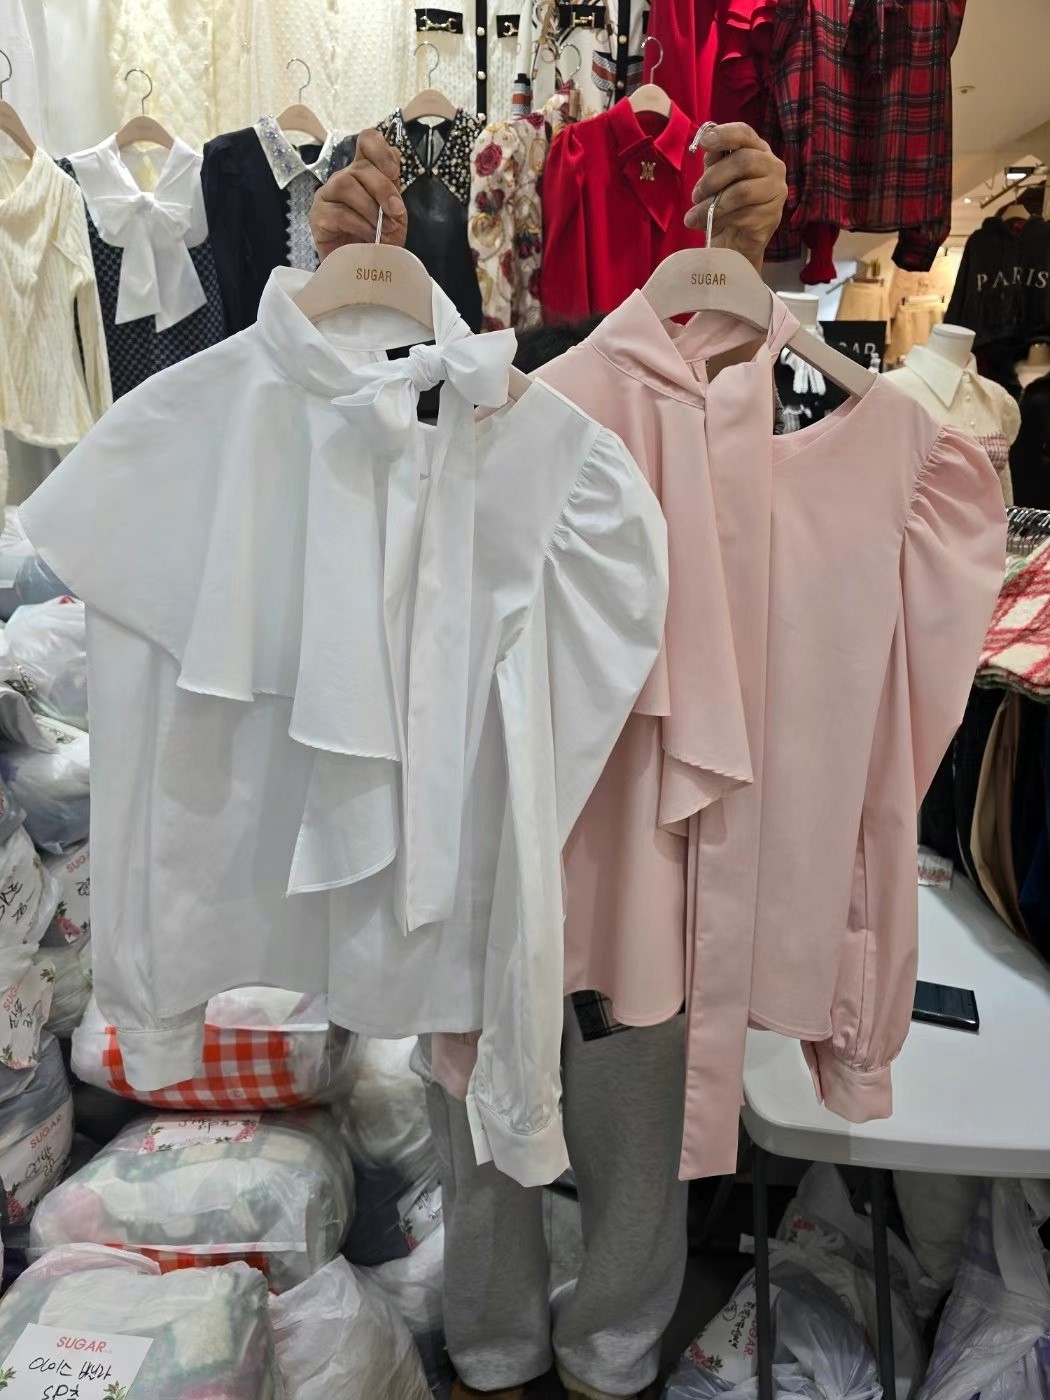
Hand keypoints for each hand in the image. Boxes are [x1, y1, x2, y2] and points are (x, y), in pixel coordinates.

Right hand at [310, 129, 407, 260]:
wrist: (366, 272)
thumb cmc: (379, 241)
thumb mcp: (395, 213)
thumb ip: (393, 187)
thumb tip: (394, 161)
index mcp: (363, 172)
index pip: (367, 141)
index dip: (381, 150)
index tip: (394, 172)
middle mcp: (343, 179)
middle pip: (360, 167)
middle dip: (383, 190)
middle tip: (396, 213)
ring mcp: (327, 196)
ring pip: (346, 185)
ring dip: (370, 208)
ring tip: (383, 229)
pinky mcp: (318, 217)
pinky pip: (338, 212)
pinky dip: (359, 225)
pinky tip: (369, 237)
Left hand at [684, 122, 786, 269]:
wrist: (736, 243)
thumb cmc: (726, 205)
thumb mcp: (716, 180)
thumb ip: (714, 161)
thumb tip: (706, 143)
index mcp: (758, 151)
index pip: (745, 134)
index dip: (725, 134)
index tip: (704, 142)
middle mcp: (773, 167)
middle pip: (743, 161)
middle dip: (713, 179)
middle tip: (695, 195)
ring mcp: (776, 192)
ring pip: (741, 192)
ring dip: (712, 205)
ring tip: (694, 217)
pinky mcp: (771, 217)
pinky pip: (741, 216)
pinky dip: (720, 221)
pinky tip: (710, 227)